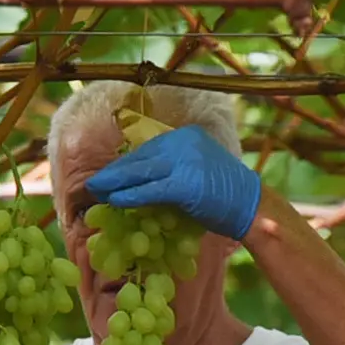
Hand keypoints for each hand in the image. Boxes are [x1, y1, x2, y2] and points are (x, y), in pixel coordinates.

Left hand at [82, 124, 262, 241]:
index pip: (147, 150)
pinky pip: (149, 189)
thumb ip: (172, 172)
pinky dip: (129, 196)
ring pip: (140, 172)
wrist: (251, 207)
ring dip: (114, 183)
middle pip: (140, 157)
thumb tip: (142, 182)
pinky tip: (113, 200)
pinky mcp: (184, 183)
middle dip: (114, 172)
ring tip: (95, 191)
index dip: (125, 164)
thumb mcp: (197, 174)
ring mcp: (184, 161)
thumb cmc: (226, 199)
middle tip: (93, 183)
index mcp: (185, 137)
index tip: (109, 175)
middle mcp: (183, 143)